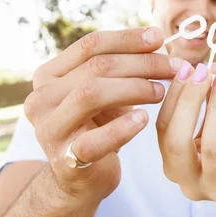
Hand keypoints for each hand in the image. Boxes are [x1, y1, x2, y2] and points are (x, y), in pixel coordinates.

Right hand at [24, 27, 180, 206]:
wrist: (81, 179)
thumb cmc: (99, 126)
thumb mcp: (107, 91)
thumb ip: (123, 66)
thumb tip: (157, 40)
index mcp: (49, 75)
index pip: (90, 45)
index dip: (127, 38)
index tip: (159, 37)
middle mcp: (41, 99)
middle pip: (96, 67)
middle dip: (141, 63)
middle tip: (174, 65)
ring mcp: (49, 129)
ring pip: (91, 94)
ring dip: (134, 88)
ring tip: (161, 91)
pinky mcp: (64, 160)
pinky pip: (94, 140)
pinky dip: (122, 127)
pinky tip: (144, 119)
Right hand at [157, 64, 215, 212]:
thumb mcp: (208, 132)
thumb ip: (200, 106)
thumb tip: (204, 68)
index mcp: (173, 167)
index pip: (163, 128)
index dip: (173, 97)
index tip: (184, 68)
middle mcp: (189, 184)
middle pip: (177, 140)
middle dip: (189, 100)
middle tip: (201, 70)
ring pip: (213, 142)